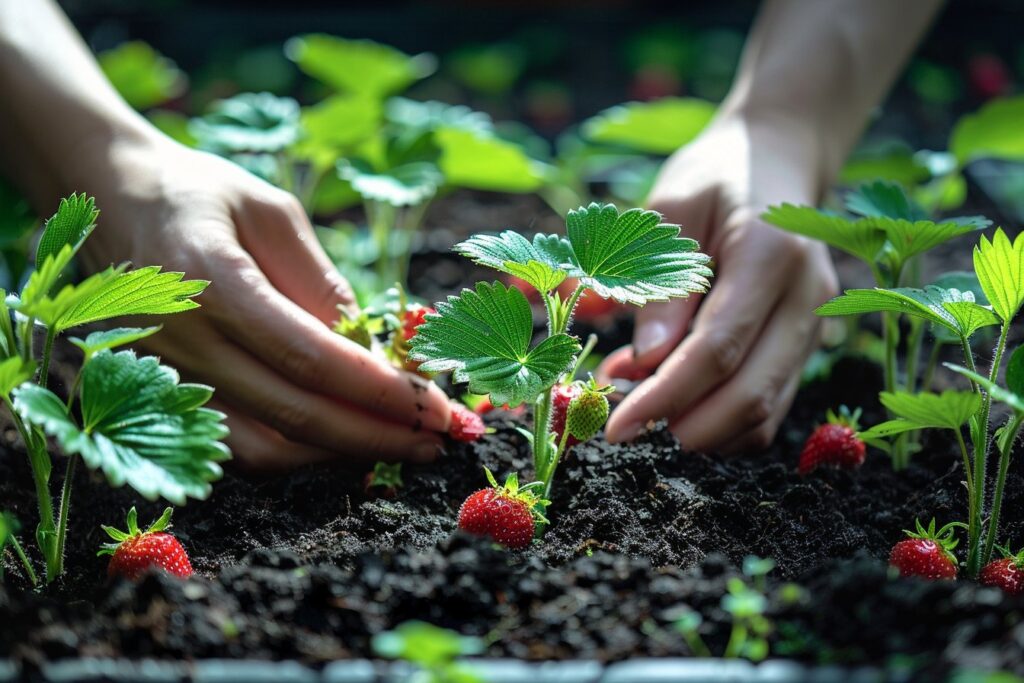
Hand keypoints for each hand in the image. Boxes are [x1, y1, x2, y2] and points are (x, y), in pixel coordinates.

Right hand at [69, 134, 450, 469]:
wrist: (108, 196)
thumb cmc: (200, 193)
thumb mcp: (274, 213)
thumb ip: (322, 284)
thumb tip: (378, 354)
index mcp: (210, 280)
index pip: (312, 358)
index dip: (382, 392)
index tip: (437, 406)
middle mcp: (179, 339)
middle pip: (293, 414)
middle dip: (377, 435)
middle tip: (437, 440)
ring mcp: (161, 376)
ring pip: (262, 449)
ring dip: (339, 455)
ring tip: (400, 445)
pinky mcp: (157, 395)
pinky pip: (236, 446)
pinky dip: (296, 452)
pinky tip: (343, 438)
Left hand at [599, 109, 838, 453]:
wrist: (778, 160)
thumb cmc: (714, 177)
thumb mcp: (670, 210)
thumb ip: (658, 285)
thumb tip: (643, 364)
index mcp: (772, 254)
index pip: (717, 350)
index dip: (664, 397)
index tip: (616, 427)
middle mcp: (807, 297)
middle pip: (750, 395)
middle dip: (684, 427)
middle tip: (625, 424)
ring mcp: (816, 325)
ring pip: (764, 413)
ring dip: (701, 428)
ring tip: (643, 401)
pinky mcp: (808, 344)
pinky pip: (770, 406)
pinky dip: (722, 421)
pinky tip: (678, 398)